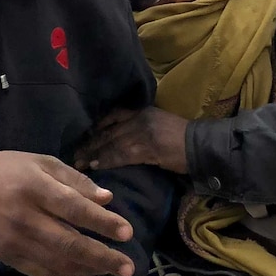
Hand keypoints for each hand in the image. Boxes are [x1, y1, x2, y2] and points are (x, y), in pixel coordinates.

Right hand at [0, 151, 134, 275]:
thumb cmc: (7, 170)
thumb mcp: (40, 162)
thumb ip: (74, 180)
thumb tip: (107, 199)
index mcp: (34, 187)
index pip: (74, 209)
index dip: (102, 222)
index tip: (127, 232)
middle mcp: (24, 217)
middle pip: (68, 243)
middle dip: (103, 258)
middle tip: (129, 267)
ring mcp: (14, 241)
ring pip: (57, 263)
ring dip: (89, 269)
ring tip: (113, 269)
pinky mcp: (7, 258)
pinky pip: (41, 272)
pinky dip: (65, 273)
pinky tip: (84, 270)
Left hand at [75, 107, 189, 173]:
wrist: (201, 145)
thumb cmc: (182, 137)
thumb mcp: (158, 123)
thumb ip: (140, 126)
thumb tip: (120, 136)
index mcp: (142, 110)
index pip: (113, 115)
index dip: (96, 126)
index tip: (83, 135)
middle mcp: (140, 118)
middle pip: (108, 130)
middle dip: (90, 142)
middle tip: (74, 153)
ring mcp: (143, 132)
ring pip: (111, 143)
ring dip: (93, 153)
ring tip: (79, 162)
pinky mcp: (147, 148)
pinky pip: (121, 155)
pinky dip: (107, 160)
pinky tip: (96, 165)